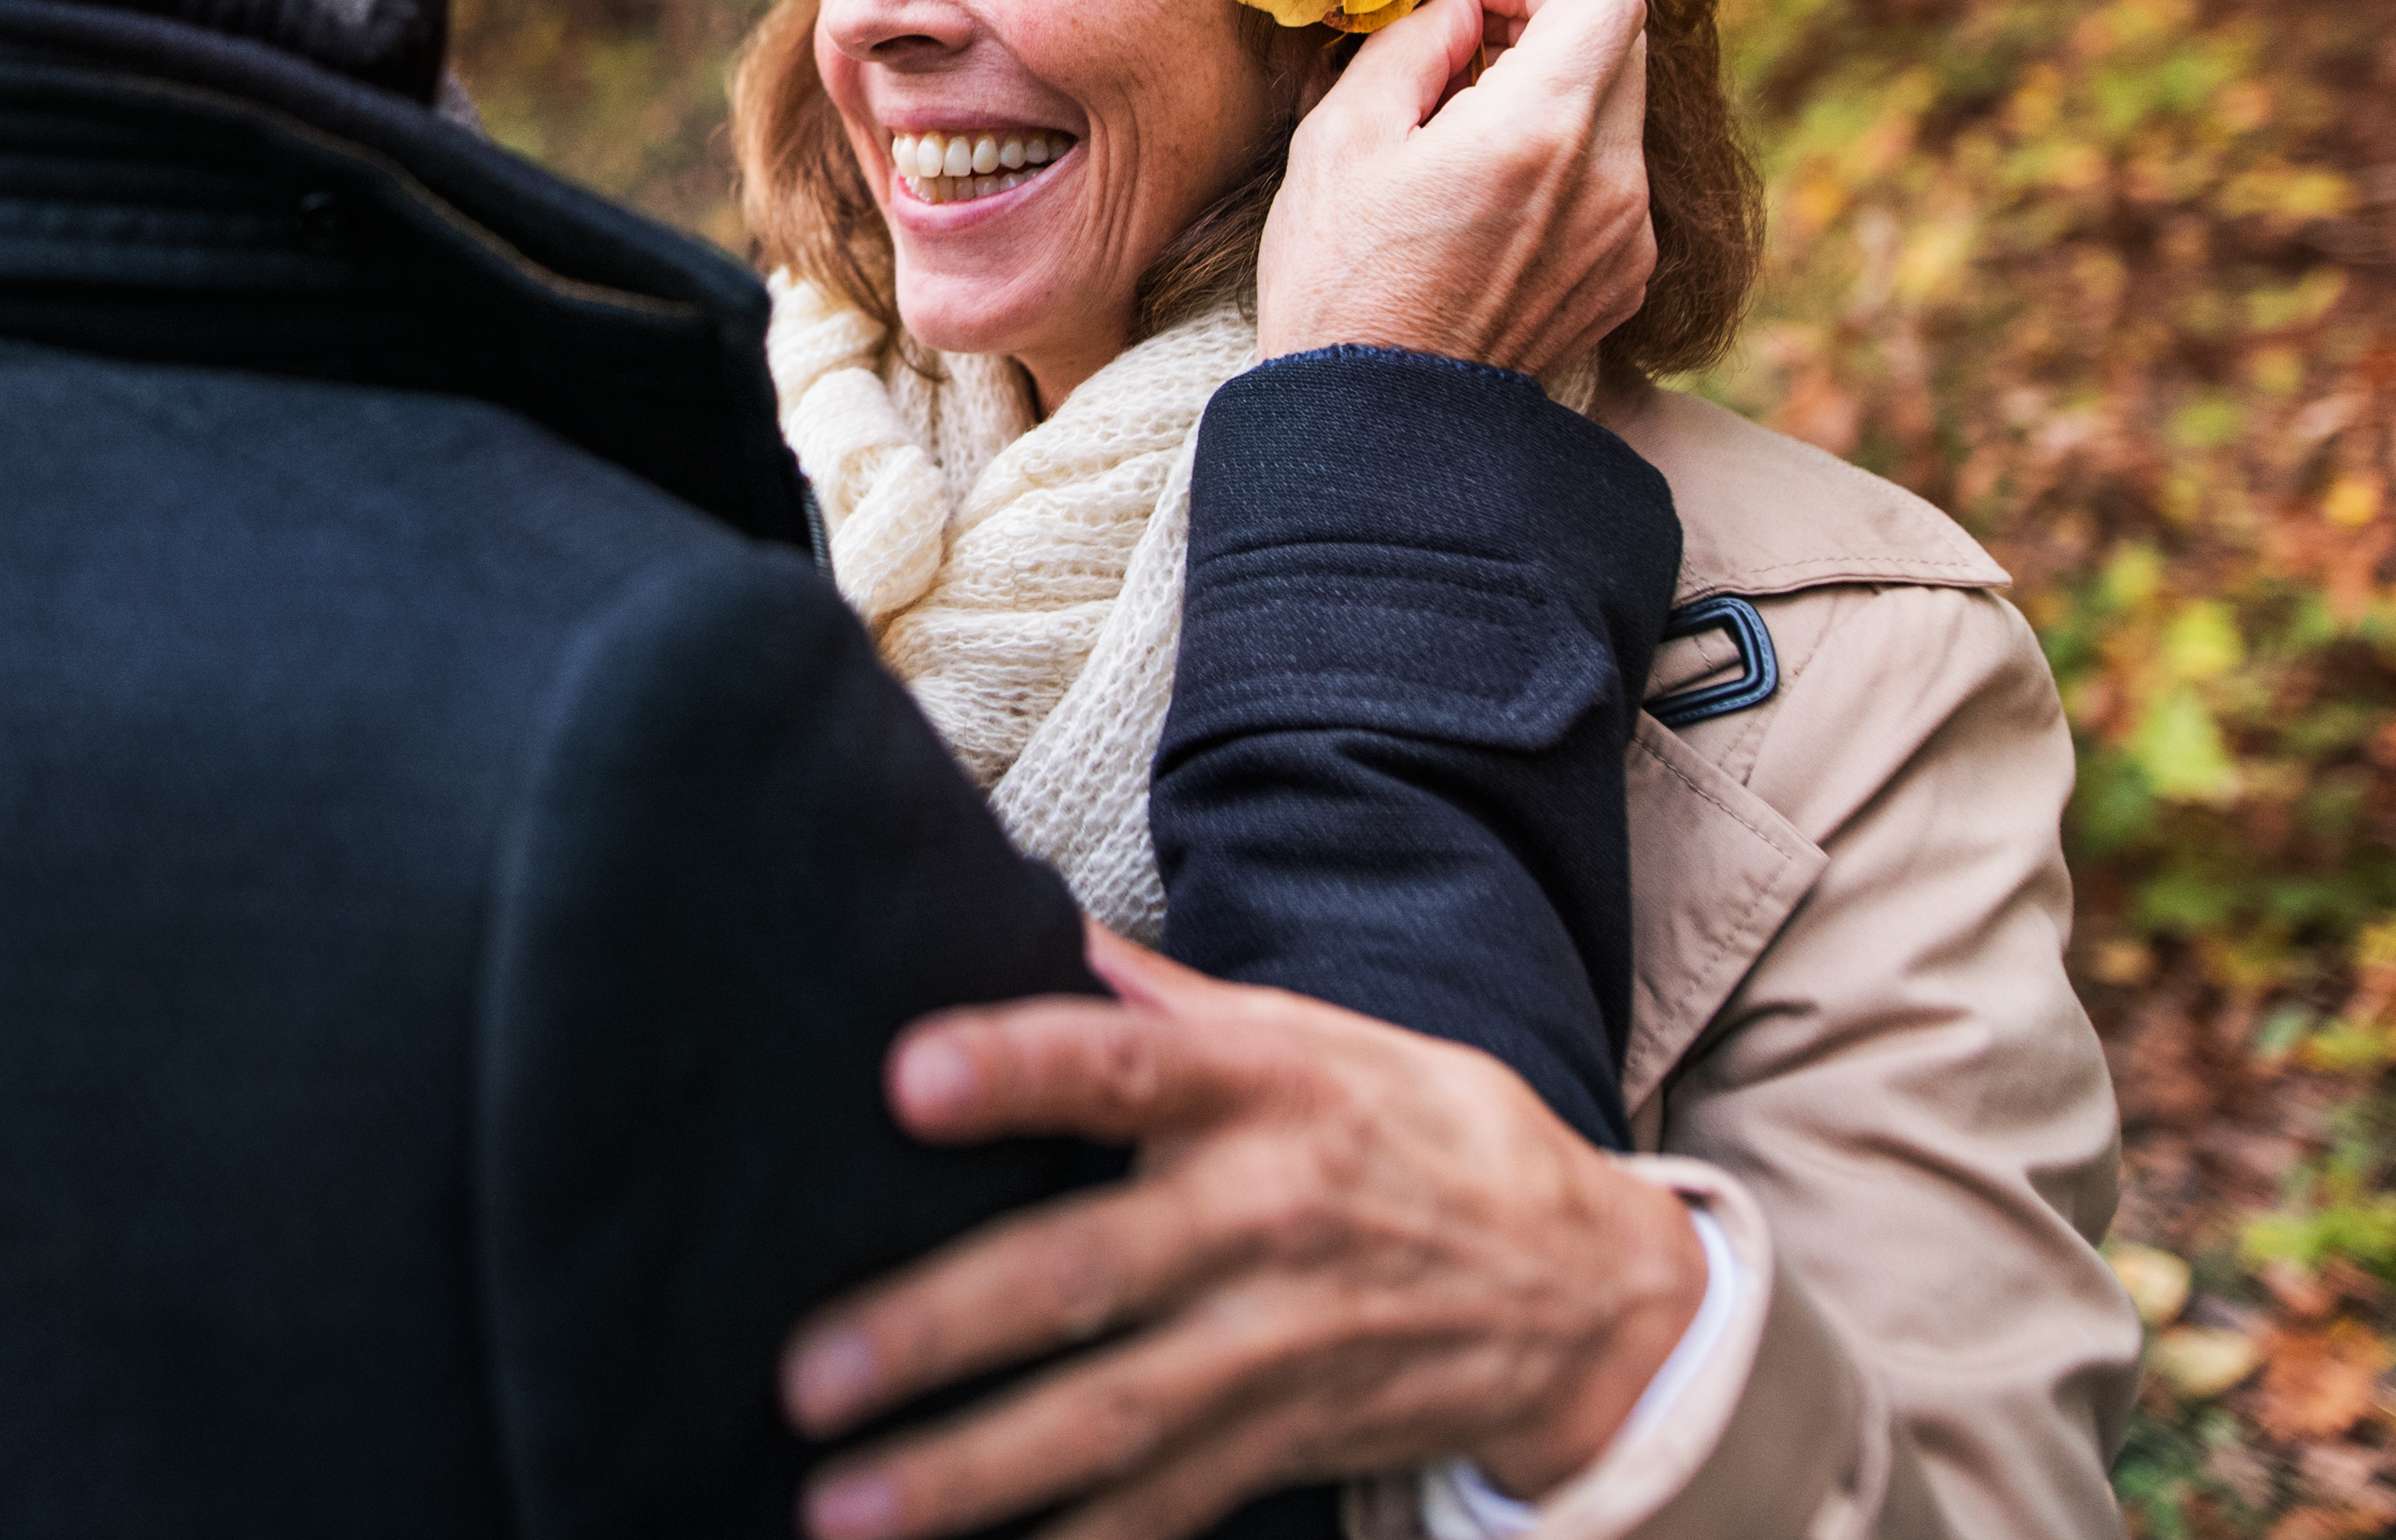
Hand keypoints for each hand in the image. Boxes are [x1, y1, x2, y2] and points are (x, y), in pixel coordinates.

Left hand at [782, 928, 1705, 1539]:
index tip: (906, 1076)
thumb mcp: (1313, 1035)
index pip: (1128, 1066)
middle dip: (939, 1328)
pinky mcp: (1282, 1445)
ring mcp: (1274, 1349)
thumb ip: (1160, 1000)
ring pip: (1106, 1420)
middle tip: (807, 1369)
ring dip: (968, 1472)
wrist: (1588, 1291)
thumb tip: (1024, 916)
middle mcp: (1262, 1219)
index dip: (1019, 1068)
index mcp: (1263, 1090)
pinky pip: (1160, 1513)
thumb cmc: (1414, 1131)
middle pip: (1085, 1273)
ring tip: (838, 1509)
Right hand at [1252, 0, 1651, 380]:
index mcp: (1538, 133)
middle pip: (1620, 44)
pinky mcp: (1623, 276)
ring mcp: (1626, 236)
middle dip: (1543, 20)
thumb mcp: (1341, 135)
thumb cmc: (1338, 283)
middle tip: (1460, 47)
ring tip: (1458, 133)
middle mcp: (1608, 182)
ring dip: (1550, 90)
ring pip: (1615, 110)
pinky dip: (1560, 157)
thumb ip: (1415, 40)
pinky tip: (1482, 199)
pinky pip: (1611, 177)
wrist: (1375, 427)